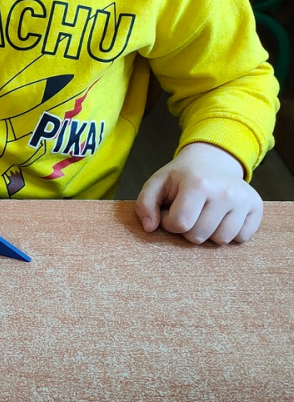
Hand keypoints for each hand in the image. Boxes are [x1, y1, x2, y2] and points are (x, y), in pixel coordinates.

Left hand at [136, 142, 262, 243]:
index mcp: (198, 184)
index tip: (170, 210)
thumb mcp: (157, 183)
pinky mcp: (257, 208)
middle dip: (188, 229)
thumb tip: (149, 228)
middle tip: (189, 211)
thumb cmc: (182, 177)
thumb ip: (145, 205)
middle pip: (199, 236)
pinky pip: (240, 238)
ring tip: (205, 214)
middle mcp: (225, 192)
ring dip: (208, 232)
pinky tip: (222, 216)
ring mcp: (244, 200)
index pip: (179, 224)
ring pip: (221, 240)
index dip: (169, 222)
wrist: (213, 161)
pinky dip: (230, 233)